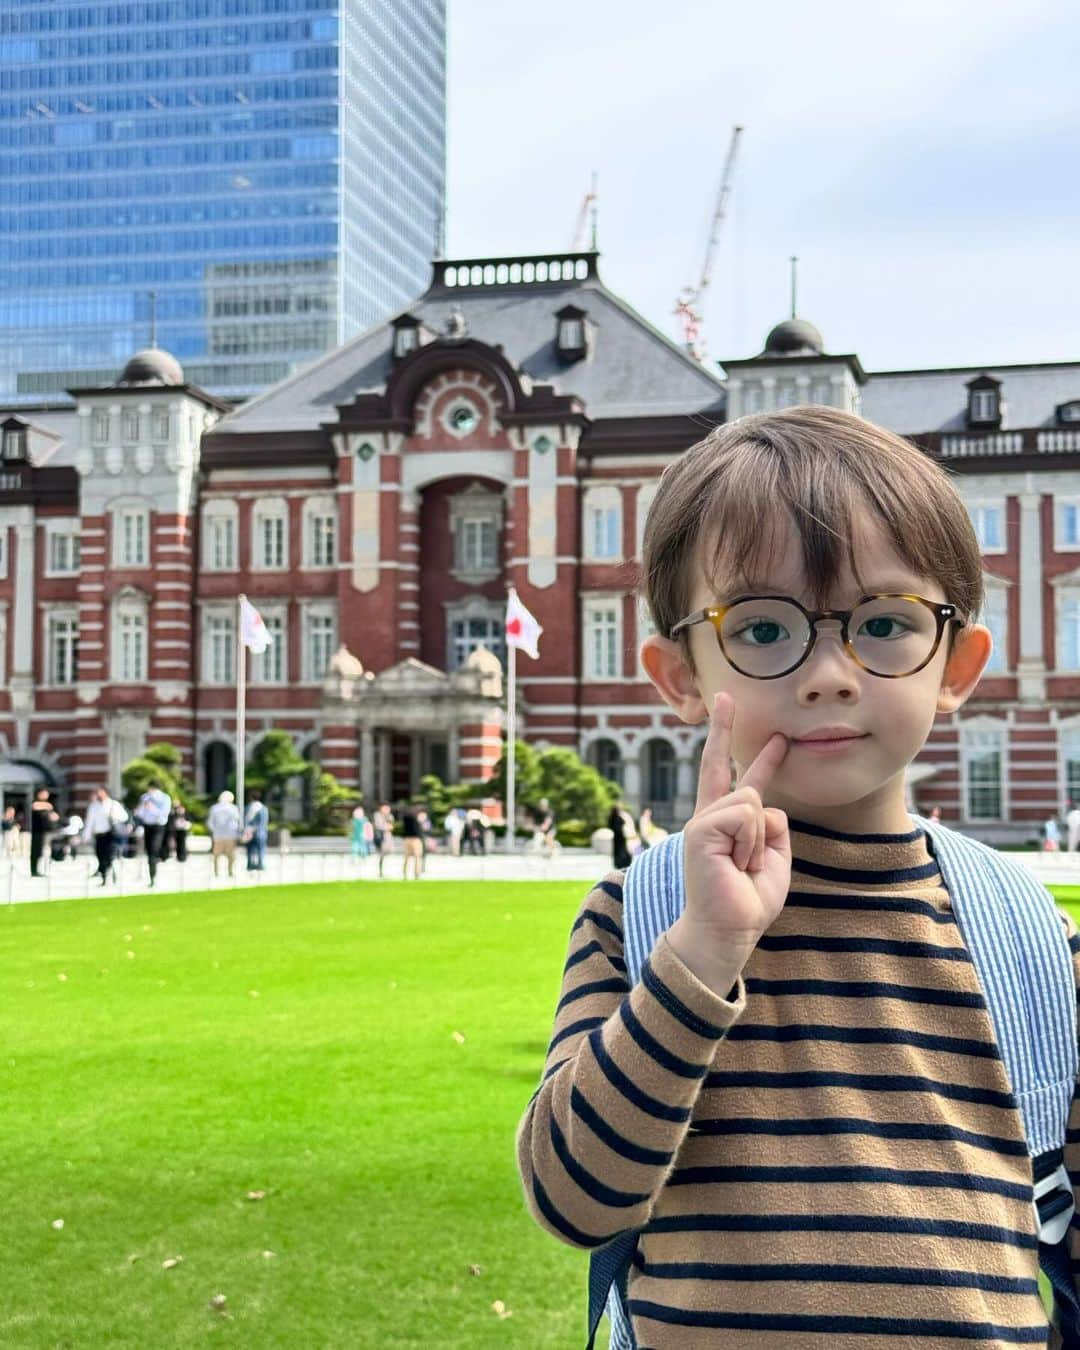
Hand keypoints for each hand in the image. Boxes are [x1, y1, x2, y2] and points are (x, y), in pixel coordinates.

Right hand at [666, 692, 790, 994]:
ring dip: (759, 839)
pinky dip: (751, 842)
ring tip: (743, 865)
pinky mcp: (700, 830)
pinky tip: (737, 863)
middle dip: (723, 728)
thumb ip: (774, 828)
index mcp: (727, 824)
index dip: (752, 753)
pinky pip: (744, 816)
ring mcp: (702, 822)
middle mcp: (710, 817)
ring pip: (751, 800)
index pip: (739, 779)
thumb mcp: (775, 860)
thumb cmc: (748, 902)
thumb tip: (762, 803)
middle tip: (725, 695)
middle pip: (720, 765)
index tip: (760, 726)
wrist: (726, 931)